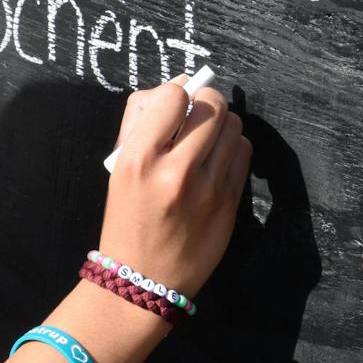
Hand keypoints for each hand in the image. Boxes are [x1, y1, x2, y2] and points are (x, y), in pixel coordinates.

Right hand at [98, 74, 252, 297]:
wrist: (144, 276)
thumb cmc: (126, 216)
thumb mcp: (118, 168)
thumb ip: (141, 125)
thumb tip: (178, 86)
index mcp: (138, 158)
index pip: (171, 96)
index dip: (175, 92)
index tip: (174, 103)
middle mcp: (176, 169)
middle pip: (212, 105)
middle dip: (205, 101)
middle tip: (196, 112)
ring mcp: (209, 186)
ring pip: (234, 126)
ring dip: (221, 123)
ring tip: (205, 138)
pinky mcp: (231, 200)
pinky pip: (244, 151)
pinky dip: (232, 146)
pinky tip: (216, 158)